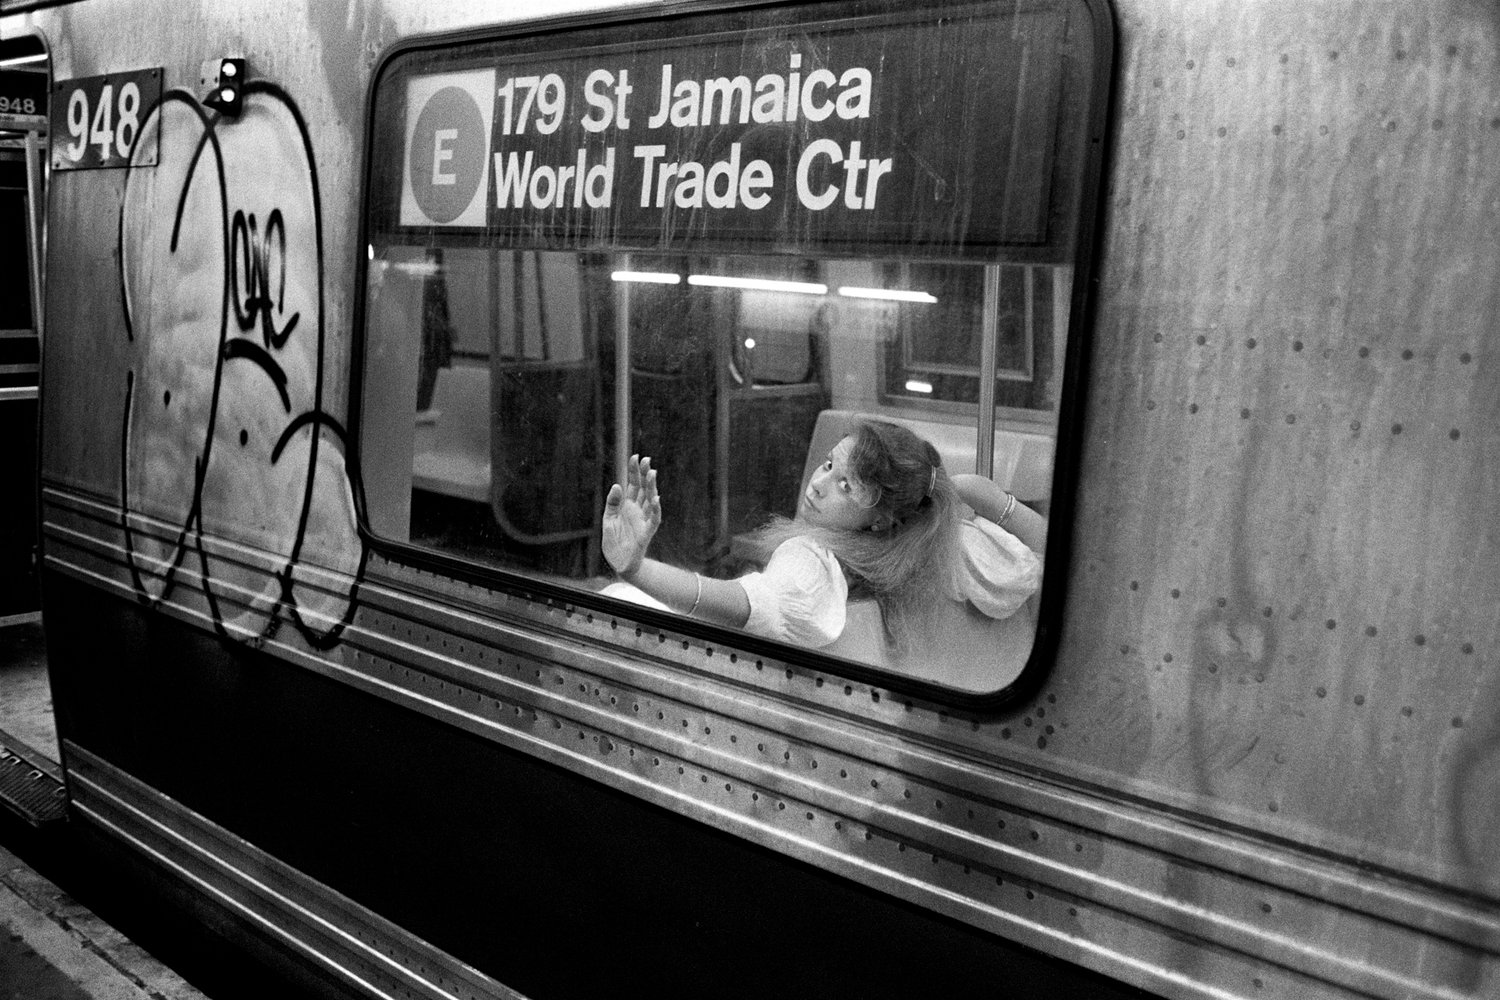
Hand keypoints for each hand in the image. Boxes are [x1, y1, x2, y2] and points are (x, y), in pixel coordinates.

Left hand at [601, 455, 661, 577]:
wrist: (619, 562)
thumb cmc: (614, 541)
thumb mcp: (608, 519)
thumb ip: (612, 503)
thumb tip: (617, 485)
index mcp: (627, 505)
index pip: (632, 484)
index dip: (634, 471)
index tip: (636, 456)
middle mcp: (637, 510)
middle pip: (642, 489)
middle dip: (644, 474)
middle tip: (646, 459)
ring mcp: (643, 520)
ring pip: (650, 500)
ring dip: (651, 487)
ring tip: (651, 473)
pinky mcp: (647, 532)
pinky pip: (654, 519)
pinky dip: (655, 509)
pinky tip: (656, 498)